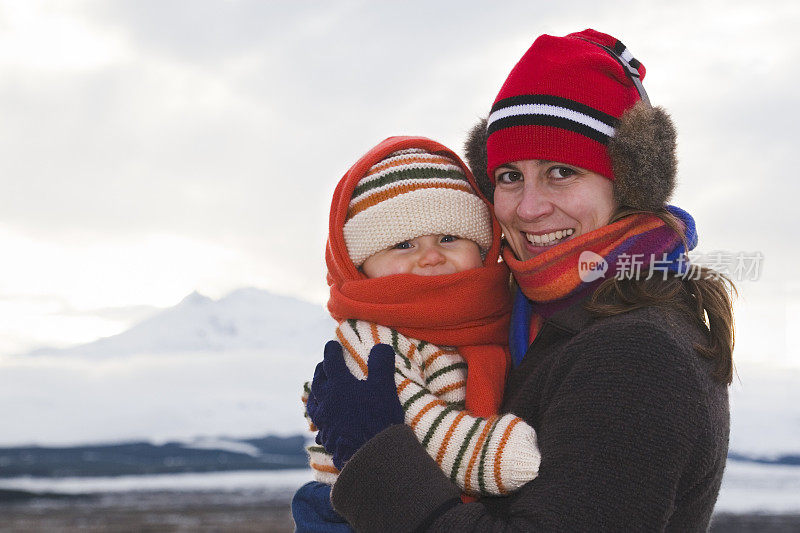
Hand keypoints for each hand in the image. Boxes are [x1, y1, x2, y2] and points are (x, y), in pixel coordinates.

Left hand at [307, 340, 403, 469]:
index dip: (332, 351)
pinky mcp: (326, 436)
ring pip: (314, 401)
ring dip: (316, 391)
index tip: (333, 345)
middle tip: (326, 364)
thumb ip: (381, 364)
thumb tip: (380, 347)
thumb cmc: (379, 418)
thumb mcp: (384, 387)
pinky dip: (319, 412)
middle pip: (318, 380)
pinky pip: (317, 420)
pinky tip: (324, 416)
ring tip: (320, 389)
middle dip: (321, 369)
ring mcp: (324, 420)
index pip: (331, 362)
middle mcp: (326, 401)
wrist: (371, 455)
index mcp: (339, 385)